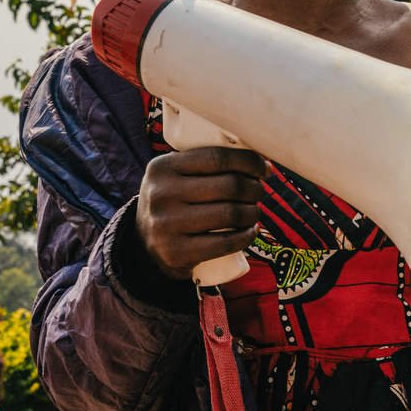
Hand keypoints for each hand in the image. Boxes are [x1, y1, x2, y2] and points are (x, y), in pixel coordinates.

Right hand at [135, 146, 268, 281]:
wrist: (146, 244)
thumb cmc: (174, 202)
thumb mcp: (175, 176)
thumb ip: (204, 163)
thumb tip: (260, 161)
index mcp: (162, 167)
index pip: (217, 158)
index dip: (248, 161)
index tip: (263, 168)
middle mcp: (161, 194)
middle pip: (229, 186)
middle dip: (254, 189)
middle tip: (258, 192)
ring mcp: (167, 225)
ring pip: (231, 213)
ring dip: (253, 212)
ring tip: (254, 211)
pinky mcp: (177, 252)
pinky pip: (226, 242)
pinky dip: (247, 236)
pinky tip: (250, 231)